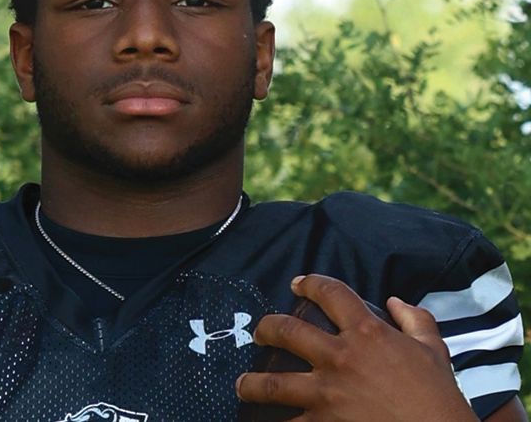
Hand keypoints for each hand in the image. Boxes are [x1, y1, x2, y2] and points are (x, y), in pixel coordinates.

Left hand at [236, 274, 477, 421]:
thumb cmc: (440, 400)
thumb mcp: (434, 352)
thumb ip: (416, 320)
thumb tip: (395, 302)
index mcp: (367, 332)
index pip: (330, 292)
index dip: (310, 283)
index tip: (297, 284)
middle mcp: (341, 357)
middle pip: (288, 330)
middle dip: (267, 328)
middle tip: (260, 332)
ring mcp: (328, 395)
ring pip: (275, 383)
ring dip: (252, 383)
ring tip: (242, 383)